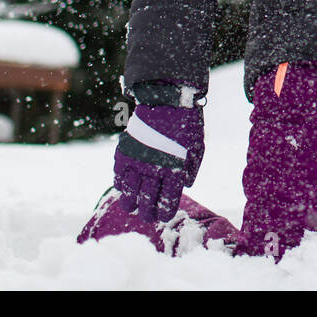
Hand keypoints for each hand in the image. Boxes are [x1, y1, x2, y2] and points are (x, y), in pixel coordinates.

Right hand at [113, 97, 204, 223]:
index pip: (168, 201)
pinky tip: (122, 188)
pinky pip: (119, 174)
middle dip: (147, 212)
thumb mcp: (197, 148)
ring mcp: (137, 160)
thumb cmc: (187, 124)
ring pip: (129, 191)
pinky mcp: (125, 151)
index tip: (163, 217)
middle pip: (147, 200)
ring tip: (131, 207)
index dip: (164, 213)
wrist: (168, 99)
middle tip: (147, 216)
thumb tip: (184, 185)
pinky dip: (120, 184)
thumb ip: (190, 169)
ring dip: (130, 202)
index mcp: (175, 170)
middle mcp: (154, 169)